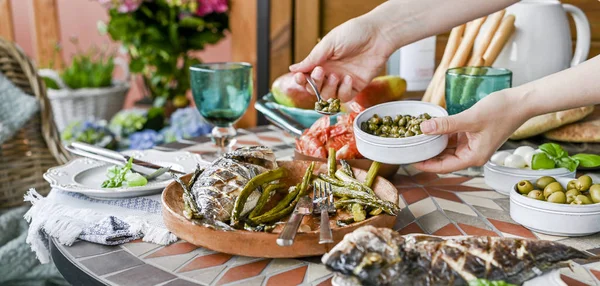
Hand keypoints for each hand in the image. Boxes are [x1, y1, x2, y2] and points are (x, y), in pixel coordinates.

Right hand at [289, 16, 393, 102]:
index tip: (300, 77)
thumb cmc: (354, 33)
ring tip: (337, 75)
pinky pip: (344, 97)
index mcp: (321, 62)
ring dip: (329, 88)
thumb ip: (312, 59)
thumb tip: (293, 69)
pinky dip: (343, 91)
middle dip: (315, 84)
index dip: (301, 80)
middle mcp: (330, 73)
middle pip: (315, 89)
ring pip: (328, 96)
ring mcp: (342, 81)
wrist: (378, 35)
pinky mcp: (355, 86)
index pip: (306, 77)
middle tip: (321, 71)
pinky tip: (348, 79)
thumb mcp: (329, 43)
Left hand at [414, 90, 529, 172]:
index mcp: (473, 157)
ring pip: (446, 147)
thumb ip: (446, 125)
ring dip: (433, 142)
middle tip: (408, 145)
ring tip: (415, 136)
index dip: (426, 164)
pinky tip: (429, 127)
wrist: (521, 101)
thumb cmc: (501, 111)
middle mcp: (471, 154)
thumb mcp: (470, 119)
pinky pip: (452, 137)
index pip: (444, 166)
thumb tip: (423, 128)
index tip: (410, 160)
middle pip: (443, 158)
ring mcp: (471, 144)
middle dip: (427, 152)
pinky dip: (441, 133)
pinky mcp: (471, 134)